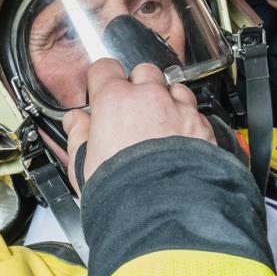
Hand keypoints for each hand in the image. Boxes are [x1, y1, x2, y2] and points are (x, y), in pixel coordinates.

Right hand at [60, 59, 214, 190]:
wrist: (162, 207)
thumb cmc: (122, 187)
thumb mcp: (82, 163)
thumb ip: (78, 134)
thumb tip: (75, 121)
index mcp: (114, 100)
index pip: (104, 68)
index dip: (102, 79)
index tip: (103, 89)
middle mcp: (148, 97)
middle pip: (143, 72)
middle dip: (139, 87)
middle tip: (133, 111)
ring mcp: (178, 108)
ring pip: (174, 87)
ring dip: (167, 99)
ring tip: (160, 125)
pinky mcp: (201, 125)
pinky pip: (195, 111)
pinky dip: (188, 120)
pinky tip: (180, 140)